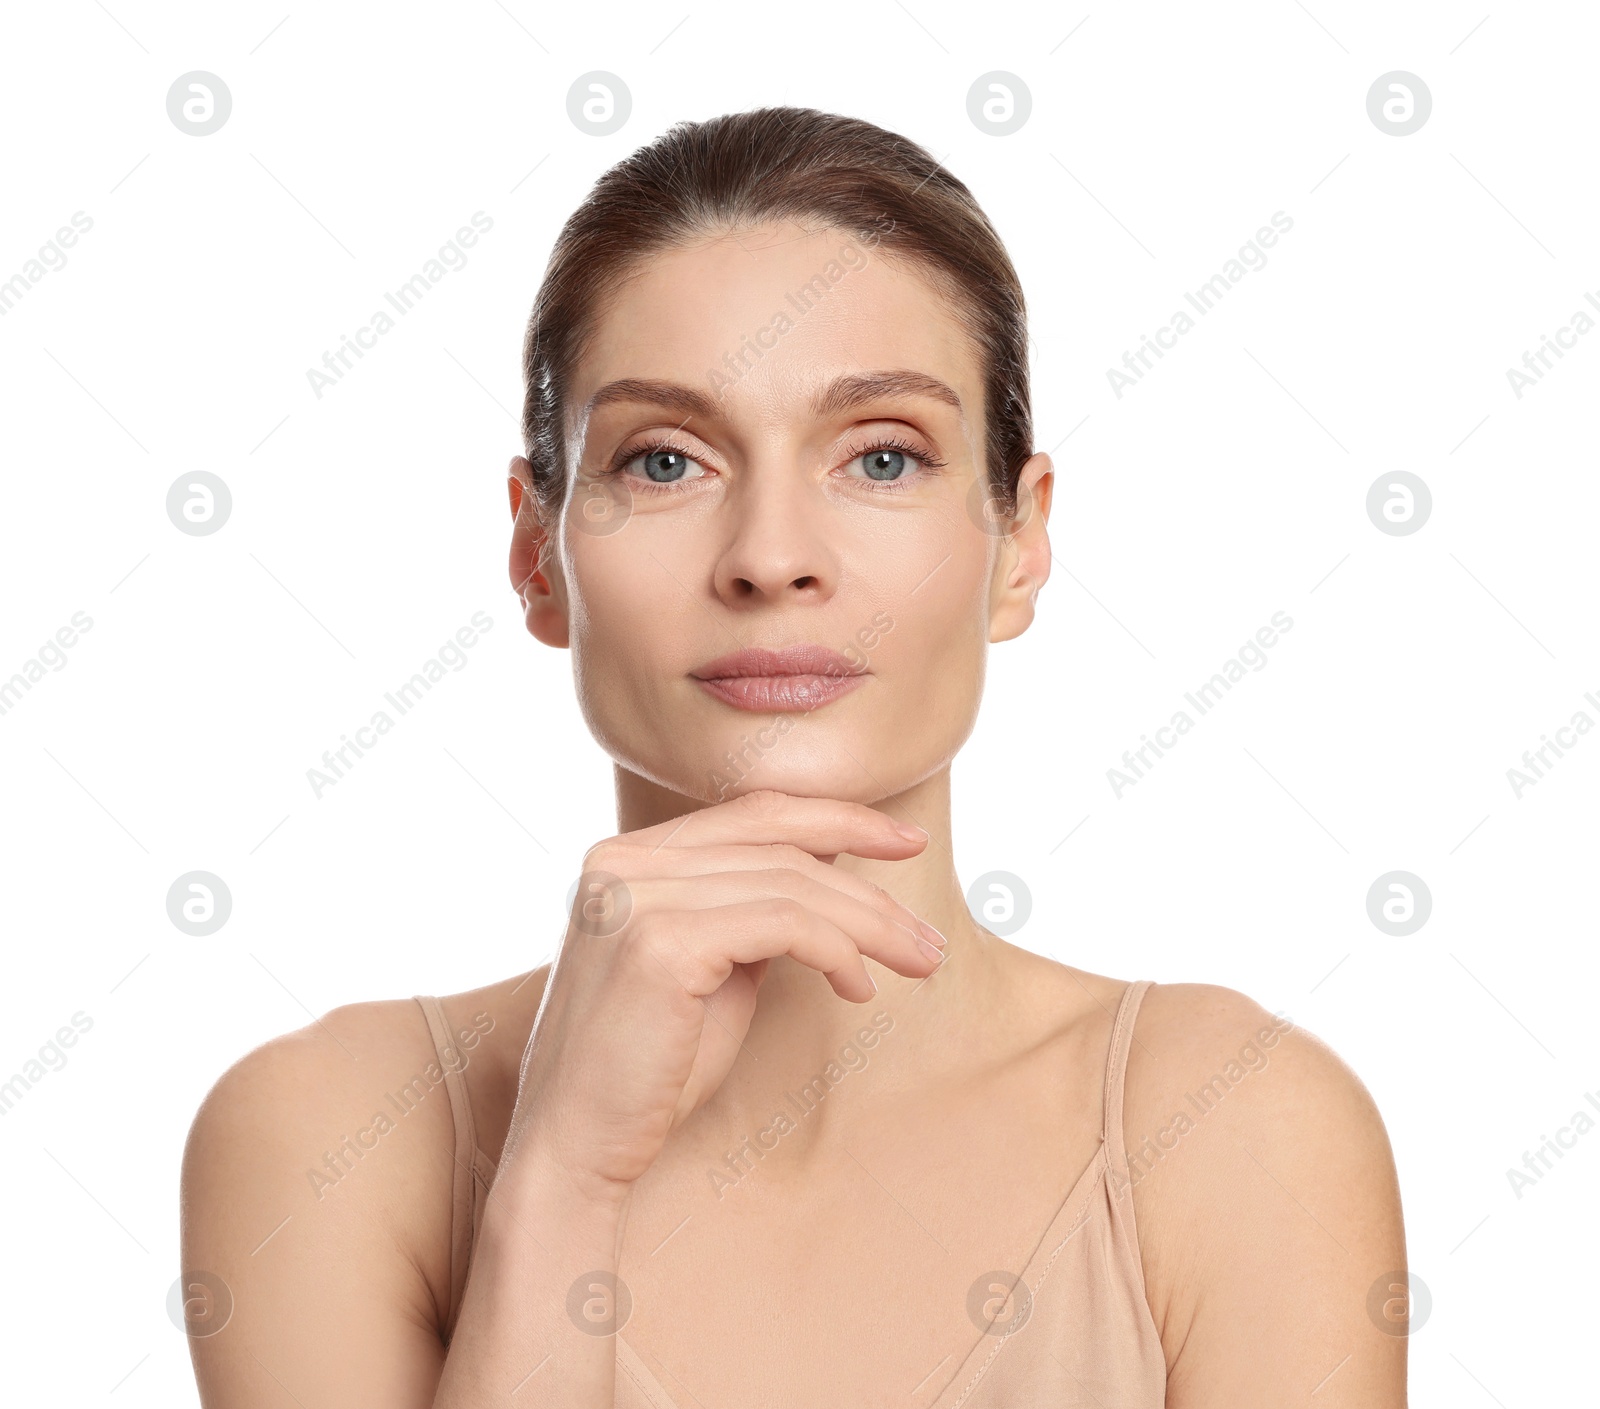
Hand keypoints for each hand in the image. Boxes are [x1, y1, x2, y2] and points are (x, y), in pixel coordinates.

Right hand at [502, 790, 942, 1198]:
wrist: (575, 1151)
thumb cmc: (650, 1072)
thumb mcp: (712, 971)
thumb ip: (751, 915)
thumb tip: (829, 877)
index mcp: (627, 858)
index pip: (751, 813)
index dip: (836, 817)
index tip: (904, 841)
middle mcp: (622, 862)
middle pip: (778, 845)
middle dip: (869, 886)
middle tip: (929, 935)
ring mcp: (635, 896)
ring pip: (790, 884)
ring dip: (871, 924)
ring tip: (918, 962)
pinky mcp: (659, 942)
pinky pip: (784, 924)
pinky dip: (838, 951)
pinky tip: (859, 990)